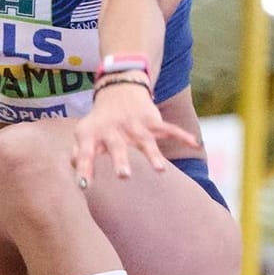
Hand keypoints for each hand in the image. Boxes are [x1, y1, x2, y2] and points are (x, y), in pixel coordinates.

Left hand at [71, 83, 197, 183]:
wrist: (118, 89)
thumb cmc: (99, 120)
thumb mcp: (83, 133)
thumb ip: (79, 156)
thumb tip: (79, 180)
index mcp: (94, 134)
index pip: (85, 152)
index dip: (84, 168)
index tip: (84, 185)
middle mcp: (114, 129)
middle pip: (117, 147)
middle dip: (121, 160)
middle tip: (124, 176)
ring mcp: (134, 125)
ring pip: (145, 140)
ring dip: (153, 154)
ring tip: (160, 170)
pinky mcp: (152, 121)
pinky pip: (169, 129)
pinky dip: (182, 135)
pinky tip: (195, 143)